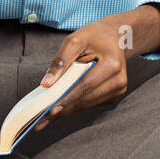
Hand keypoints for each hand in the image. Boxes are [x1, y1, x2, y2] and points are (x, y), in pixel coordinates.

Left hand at [32, 17, 130, 131]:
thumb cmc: (94, 36)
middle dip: (62, 109)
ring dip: (66, 110)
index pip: (85, 85)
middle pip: (85, 99)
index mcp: (112, 65)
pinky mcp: (113, 95)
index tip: (50, 110)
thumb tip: (47, 83)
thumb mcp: (75, 40)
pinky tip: (59, 109)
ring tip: (45, 119)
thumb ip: (60, 61)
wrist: (115, 38)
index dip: (67, 98)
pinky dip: (74, 105)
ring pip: (87, 104)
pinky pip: (90, 103)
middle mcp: (118, 81)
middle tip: (41, 121)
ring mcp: (117, 90)